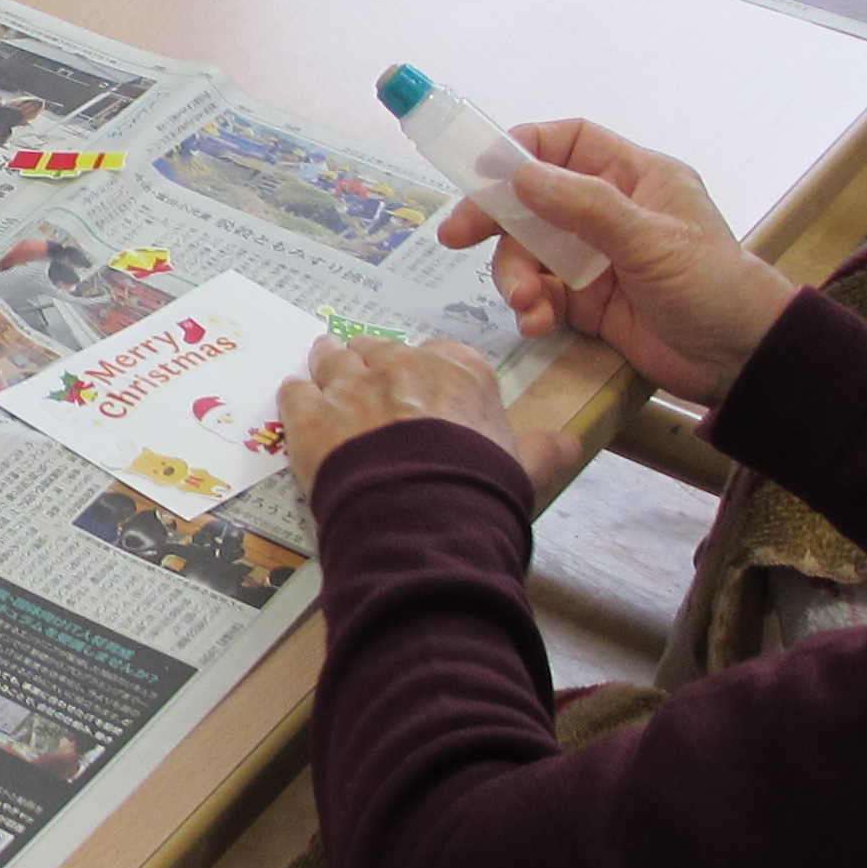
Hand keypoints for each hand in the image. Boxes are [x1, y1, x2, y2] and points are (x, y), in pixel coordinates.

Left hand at [276, 334, 579, 504]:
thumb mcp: (524, 468)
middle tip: (365, 383)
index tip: (418, 386)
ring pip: (332, 358)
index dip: (424, 372)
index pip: (438, 354)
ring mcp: (352, 386)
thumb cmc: (478, 490)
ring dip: (328, 364)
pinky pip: (296, 391)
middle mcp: (403, 365)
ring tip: (323, 369)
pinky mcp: (311, 414)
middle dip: (371, 364)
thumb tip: (570, 444)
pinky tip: (297, 404)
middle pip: (379, 349)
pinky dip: (297, 397)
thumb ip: (542, 450)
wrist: (424, 518)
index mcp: (459, 370)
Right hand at [444, 119, 795, 409]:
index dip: (522, 150)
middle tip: (454, 236)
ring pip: (530, 252)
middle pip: (533, 200)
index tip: (481, 171)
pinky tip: (538, 322)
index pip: (566, 143)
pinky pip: (541, 294)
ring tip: (526, 304)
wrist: (741, 361)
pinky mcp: (588, 303)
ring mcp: (596, 258)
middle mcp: (610, 211)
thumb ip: (585, 206)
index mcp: (635, 178)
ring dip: (516, 276)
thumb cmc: (713, 287)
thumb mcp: (651, 241)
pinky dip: (531, 306)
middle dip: (495, 219)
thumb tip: (521, 175)